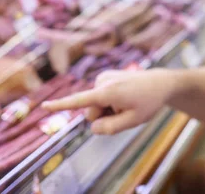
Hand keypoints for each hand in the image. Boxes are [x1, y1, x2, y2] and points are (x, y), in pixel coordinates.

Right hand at [42, 69, 173, 134]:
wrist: (160, 83)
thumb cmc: (148, 102)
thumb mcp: (132, 121)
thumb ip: (109, 128)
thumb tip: (91, 126)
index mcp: (107, 92)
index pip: (79, 101)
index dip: (60, 105)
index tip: (43, 106)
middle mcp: (102, 81)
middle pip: (91, 111)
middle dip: (103, 116)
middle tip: (125, 110)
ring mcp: (103, 77)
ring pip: (95, 105)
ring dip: (108, 108)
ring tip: (127, 102)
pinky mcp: (105, 77)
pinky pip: (100, 97)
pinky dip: (110, 101)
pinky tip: (125, 97)